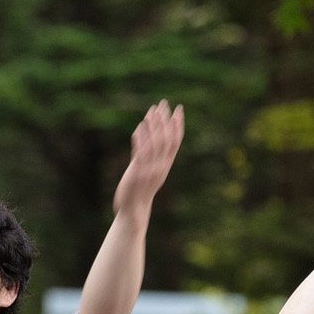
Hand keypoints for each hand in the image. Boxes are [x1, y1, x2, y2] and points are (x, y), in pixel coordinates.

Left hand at [114, 100, 185, 214]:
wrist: (134, 211)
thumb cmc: (141, 191)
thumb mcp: (151, 173)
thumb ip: (153, 158)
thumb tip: (153, 140)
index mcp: (165, 165)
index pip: (176, 141)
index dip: (178, 125)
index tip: (179, 109)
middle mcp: (160, 166)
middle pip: (166, 139)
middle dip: (166, 120)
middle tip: (164, 103)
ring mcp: (150, 169)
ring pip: (155, 144)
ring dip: (154, 126)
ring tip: (152, 110)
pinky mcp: (138, 172)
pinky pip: (141, 152)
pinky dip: (141, 138)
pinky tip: (139, 126)